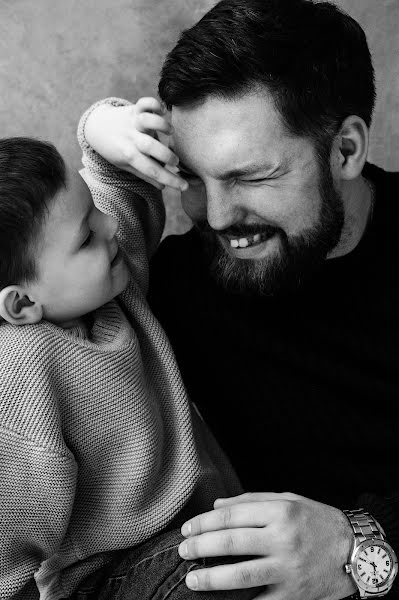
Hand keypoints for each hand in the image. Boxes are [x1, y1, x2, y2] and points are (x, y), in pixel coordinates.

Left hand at [84, 97, 186, 191]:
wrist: (96, 127)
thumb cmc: (116, 150)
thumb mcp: (126, 166)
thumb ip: (144, 175)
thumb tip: (162, 187)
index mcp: (129, 156)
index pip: (151, 171)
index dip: (170, 180)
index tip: (184, 187)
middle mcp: (131, 138)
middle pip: (148, 146)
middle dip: (166, 155)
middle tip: (176, 162)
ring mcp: (132, 123)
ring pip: (146, 120)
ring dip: (162, 125)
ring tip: (171, 132)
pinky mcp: (134, 109)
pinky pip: (144, 103)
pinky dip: (155, 104)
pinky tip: (163, 111)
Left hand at [178, 492, 356, 599]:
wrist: (355, 551)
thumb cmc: (317, 521)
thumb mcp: (288, 500)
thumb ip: (251, 501)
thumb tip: (216, 507)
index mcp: (280, 512)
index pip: (231, 516)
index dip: (204, 523)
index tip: (187, 528)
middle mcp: (283, 539)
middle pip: (231, 544)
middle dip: (200, 547)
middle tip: (182, 551)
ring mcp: (288, 570)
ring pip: (240, 575)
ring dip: (211, 578)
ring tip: (191, 579)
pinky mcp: (293, 595)